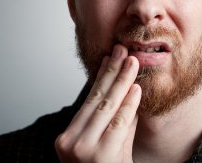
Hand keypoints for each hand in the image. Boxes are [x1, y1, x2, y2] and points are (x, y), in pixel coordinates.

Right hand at [55, 44, 140, 162]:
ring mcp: (82, 149)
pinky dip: (128, 105)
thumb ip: (114, 124)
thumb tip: (126, 92)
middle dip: (111, 72)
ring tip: (131, 62)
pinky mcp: (99, 155)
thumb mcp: (105, 149)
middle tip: (122, 50)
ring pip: (106, 107)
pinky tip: (135, 88)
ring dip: (121, 81)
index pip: (88, 100)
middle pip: (96, 99)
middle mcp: (70, 141)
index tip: (110, 58)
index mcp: (67, 138)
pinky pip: (118, 124)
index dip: (101, 77)